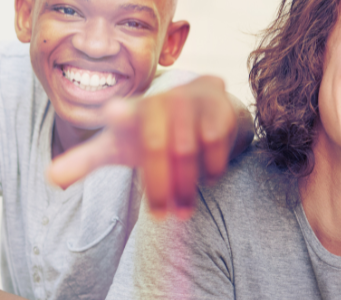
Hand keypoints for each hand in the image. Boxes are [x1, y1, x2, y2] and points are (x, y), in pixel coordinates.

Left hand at [47, 75, 247, 218]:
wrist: (202, 105)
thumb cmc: (153, 131)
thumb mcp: (121, 145)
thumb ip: (88, 160)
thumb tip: (51, 178)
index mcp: (132, 111)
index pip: (123, 113)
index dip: (119, 114)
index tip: (113, 112)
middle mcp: (160, 100)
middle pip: (158, 147)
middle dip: (161, 186)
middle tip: (162, 217)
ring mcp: (190, 99)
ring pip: (188, 148)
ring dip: (187, 184)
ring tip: (184, 209)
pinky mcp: (217, 103)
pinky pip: (215, 140)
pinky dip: (212, 164)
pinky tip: (209, 178)